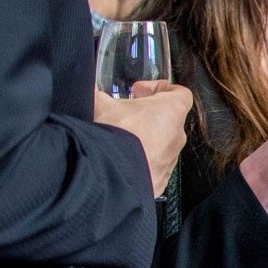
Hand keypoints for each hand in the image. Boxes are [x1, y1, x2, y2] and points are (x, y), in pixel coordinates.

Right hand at [95, 82, 193, 196]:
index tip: (140, 91)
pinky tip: (121, 159)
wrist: (109, 174)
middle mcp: (177, 136)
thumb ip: (97, 93)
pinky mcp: (161, 180)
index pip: (180, 93)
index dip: (160, 89)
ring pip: (162, 145)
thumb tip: (87, 88)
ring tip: (120, 139)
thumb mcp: (100, 104)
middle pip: (168, 120)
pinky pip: (154, 167)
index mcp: (171, 111)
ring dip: (145, 140)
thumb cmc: (113, 134)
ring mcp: (170, 160)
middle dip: (147, 115)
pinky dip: (141, 162)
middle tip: (126, 114)